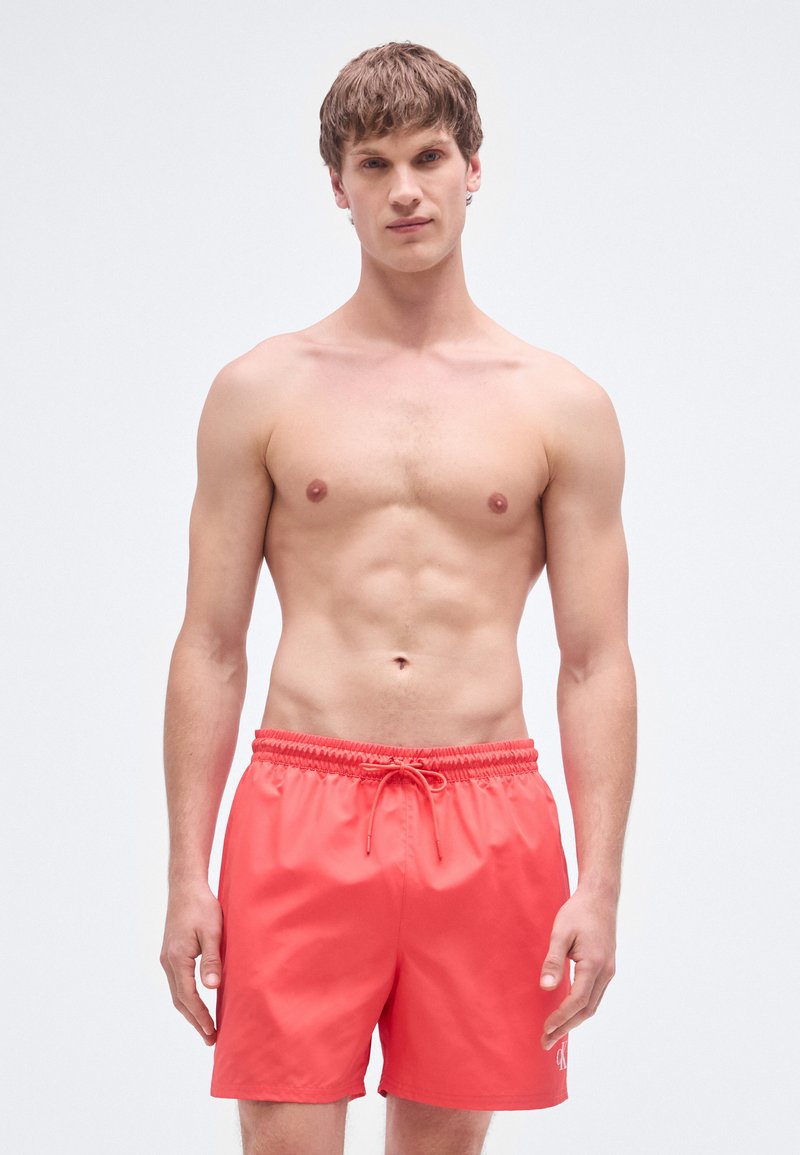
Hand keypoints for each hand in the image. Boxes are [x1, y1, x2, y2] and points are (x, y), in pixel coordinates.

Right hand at [160, 881, 222, 1045]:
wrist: (186, 886)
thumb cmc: (202, 906)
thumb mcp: (212, 932)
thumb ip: (211, 960)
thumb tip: (212, 988)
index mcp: (177, 959)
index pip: (188, 997)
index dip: (201, 1017)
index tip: (212, 1033)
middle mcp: (168, 961)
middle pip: (179, 1000)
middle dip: (195, 1021)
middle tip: (210, 1038)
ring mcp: (167, 957)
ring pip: (177, 993)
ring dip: (190, 1011)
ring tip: (205, 1027)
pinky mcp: (171, 953)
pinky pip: (177, 982)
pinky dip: (187, 997)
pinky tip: (198, 1002)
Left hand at [538, 888, 616, 1050]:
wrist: (600, 897)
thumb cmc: (578, 912)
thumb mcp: (560, 933)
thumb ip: (553, 961)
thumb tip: (546, 987)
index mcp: (594, 964)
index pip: (577, 1001)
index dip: (561, 1018)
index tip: (545, 1030)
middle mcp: (605, 972)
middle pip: (587, 1009)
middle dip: (566, 1027)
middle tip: (546, 1041)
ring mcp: (609, 970)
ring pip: (593, 1005)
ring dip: (574, 1020)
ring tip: (555, 1032)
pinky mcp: (607, 967)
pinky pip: (595, 995)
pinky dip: (581, 1008)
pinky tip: (569, 1011)